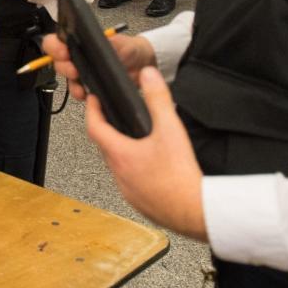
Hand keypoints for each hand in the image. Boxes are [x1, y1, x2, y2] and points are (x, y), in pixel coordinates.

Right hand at [41, 31, 155, 101]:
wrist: (142, 64)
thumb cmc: (130, 48)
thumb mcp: (122, 42)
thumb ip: (111, 41)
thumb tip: (103, 41)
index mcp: (81, 40)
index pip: (58, 40)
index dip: (55, 46)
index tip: (63, 51)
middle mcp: (78, 56)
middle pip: (59, 61)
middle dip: (63, 66)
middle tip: (73, 70)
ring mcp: (83, 72)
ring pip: (67, 79)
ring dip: (71, 83)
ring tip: (80, 86)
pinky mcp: (90, 86)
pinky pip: (79, 91)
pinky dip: (81, 94)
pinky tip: (87, 94)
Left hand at [85, 67, 206, 240]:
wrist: (196, 211)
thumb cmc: (181, 177)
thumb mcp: (170, 129)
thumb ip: (158, 98)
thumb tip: (149, 76)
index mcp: (121, 155)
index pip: (94, 128)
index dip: (92, 111)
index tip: (93, 101)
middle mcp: (119, 174)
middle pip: (104, 147)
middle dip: (107, 129)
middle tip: (112, 117)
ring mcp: (128, 190)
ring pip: (116, 166)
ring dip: (120, 151)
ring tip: (133, 140)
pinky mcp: (140, 202)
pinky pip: (129, 182)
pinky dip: (133, 170)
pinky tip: (149, 167)